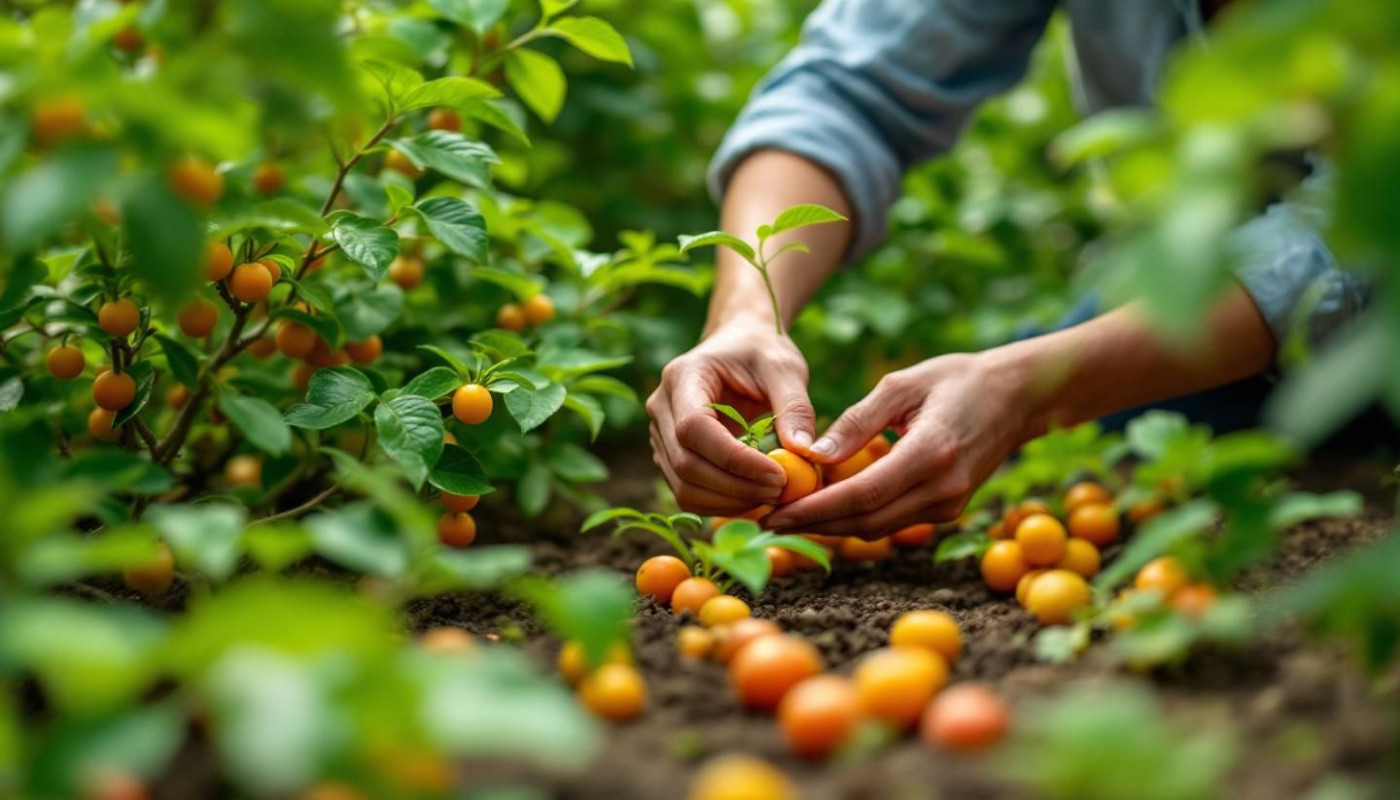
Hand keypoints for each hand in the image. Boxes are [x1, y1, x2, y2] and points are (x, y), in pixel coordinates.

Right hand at [646, 318, 816, 514]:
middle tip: (783, 491)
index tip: (778, 474)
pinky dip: (722, 504)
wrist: (739, 344)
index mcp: (682, 376)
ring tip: (772, 496)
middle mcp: (661, 406)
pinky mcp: (671, 456)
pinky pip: (688, 492)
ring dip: (729, 501)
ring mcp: (661, 434)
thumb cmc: (762, 351)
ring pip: (683, 486)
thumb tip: (805, 453)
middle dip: (735, 486)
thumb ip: (795, 408)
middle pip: (685, 463)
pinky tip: (755, 497)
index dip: (734, 459)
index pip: (694, 428)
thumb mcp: (784, 369)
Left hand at [764, 352, 1040, 537]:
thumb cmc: (956, 379)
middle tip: (767, 520)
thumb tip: (812, 455)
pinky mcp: (948, 510)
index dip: (815, 510)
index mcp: (932, 453)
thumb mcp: (902, 385)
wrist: (1017, 397)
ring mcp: (949, 505)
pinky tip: (824, 508)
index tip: (774, 513)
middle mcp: (943, 489)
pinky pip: (893, 521)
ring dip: (831, 527)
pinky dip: (856, 518)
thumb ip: (857, 421)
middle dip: (813, 526)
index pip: (863, 495)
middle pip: (866, 521)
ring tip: (786, 517)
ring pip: (877, 528)